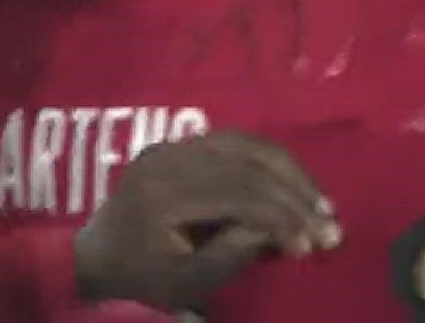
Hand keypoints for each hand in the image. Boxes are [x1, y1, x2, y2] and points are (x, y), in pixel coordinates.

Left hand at [74, 132, 340, 311]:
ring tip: (320, 203)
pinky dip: (271, 162)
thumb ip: (233, 255)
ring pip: (249, 144)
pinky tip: (293, 184)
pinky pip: (237, 142)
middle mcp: (171, 156)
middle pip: (250, 162)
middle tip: (330, 223)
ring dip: (290, 173)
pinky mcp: (182, 143)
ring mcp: (176, 144)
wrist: (94, 257)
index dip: (283, 216)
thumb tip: (279, 230)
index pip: (241, 193)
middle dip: (296, 194)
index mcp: (165, 192)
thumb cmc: (140, 278)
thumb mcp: (186, 283)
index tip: (313, 244)